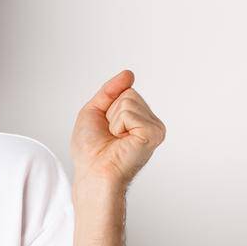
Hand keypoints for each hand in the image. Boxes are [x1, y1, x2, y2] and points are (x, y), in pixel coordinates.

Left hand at [71, 70, 165, 190]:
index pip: (125, 91)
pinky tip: (122, 141)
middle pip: (128, 93)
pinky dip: (118, 125)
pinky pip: (129, 112)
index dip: (107, 107)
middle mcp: (150, 122)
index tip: (106, 129)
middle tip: (110, 135)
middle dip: (110, 113)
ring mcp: (155, 128)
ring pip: (128, 101)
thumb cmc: (91, 150)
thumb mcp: (94, 111)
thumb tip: (129, 73)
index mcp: (138, 118)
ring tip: (116, 139)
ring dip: (113, 120)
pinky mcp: (154, 133)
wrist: (92, 172)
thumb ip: (110, 90)